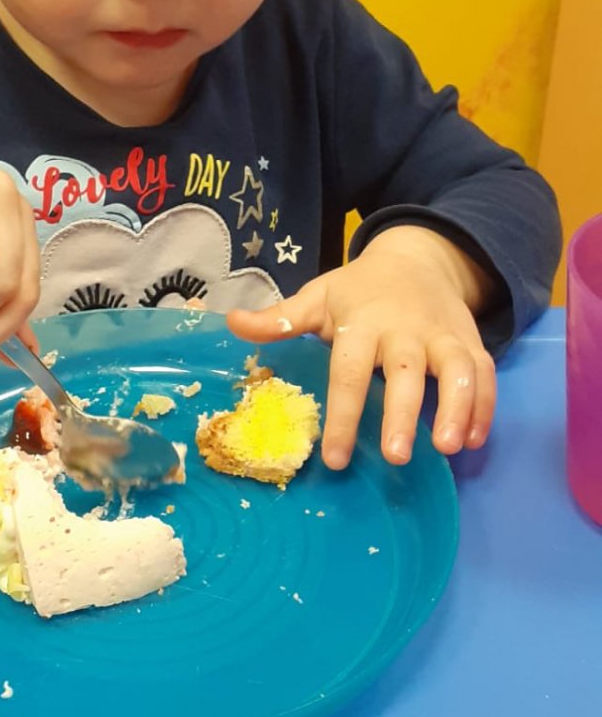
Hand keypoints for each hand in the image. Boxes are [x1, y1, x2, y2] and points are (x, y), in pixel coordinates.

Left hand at [227, 226, 497, 470]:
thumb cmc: (359, 290)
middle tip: (397, 457)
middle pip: (408, 374)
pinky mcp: (471, 342)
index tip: (336, 458)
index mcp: (362, 324)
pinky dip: (485, 406)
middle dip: (404, 415)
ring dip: (458, 409)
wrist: (418, 257)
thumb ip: (280, 319)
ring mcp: (443, 336)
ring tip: (449, 449)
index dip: (344, 415)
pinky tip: (475, 440)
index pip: (349, 372)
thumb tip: (231, 323)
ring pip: (460, 371)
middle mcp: (405, 331)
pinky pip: (485, 374)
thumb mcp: (318, 298)